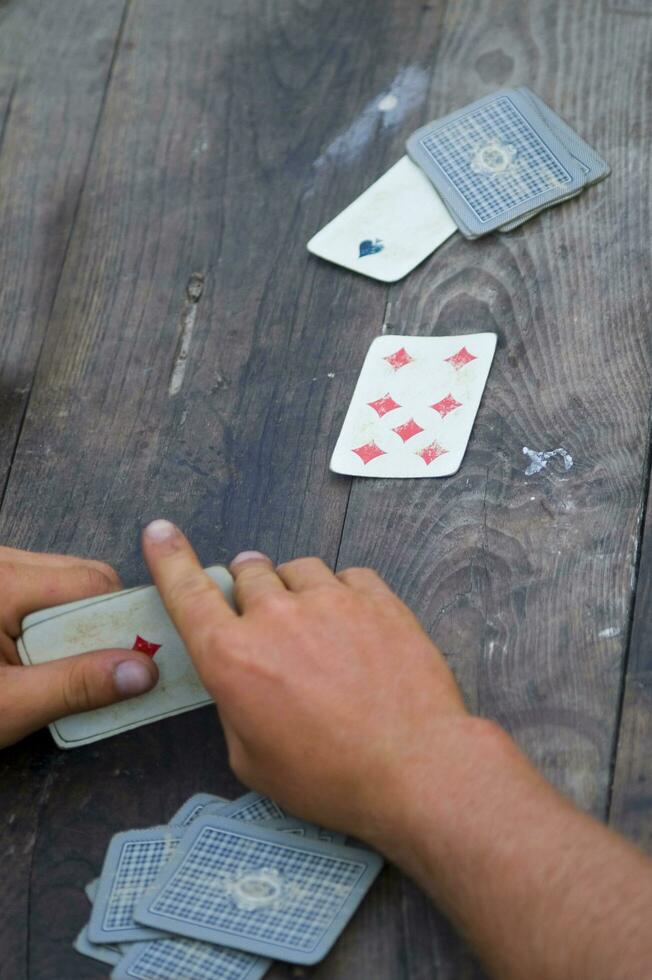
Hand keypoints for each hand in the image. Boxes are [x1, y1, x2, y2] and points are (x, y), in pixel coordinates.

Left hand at [0, 546, 157, 747]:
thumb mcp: (7, 705)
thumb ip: (77, 685)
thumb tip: (143, 672)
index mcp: (2, 583)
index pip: (91, 582)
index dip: (122, 621)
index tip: (141, 659)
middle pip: (80, 577)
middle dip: (98, 624)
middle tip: (100, 672)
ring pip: (61, 584)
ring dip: (74, 627)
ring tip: (60, 671)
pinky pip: (36, 593)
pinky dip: (49, 626)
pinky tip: (37, 661)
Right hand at [142, 519, 470, 840]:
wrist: (414, 767)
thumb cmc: (330, 777)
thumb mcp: (253, 761)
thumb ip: (236, 706)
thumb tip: (244, 680)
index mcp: (232, 657)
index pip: (187, 591)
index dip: (169, 558)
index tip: (159, 531)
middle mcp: (275, 617)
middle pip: (248, 571)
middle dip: (250, 589)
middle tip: (269, 619)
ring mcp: (329, 600)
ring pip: (298, 568)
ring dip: (296, 589)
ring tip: (317, 627)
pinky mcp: (376, 598)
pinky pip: (348, 576)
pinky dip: (344, 594)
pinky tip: (355, 625)